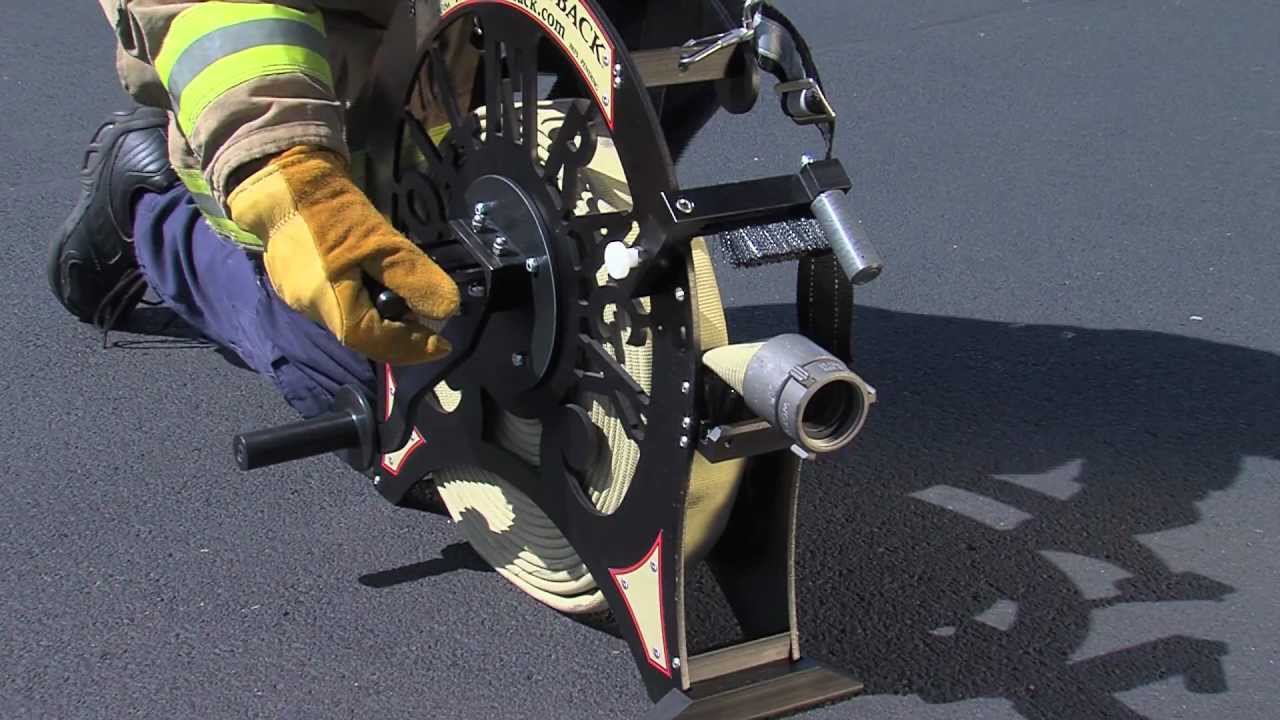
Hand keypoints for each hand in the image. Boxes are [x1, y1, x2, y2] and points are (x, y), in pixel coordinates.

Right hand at [228, 146, 458, 363]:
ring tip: (402, 291)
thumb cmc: (334, 211)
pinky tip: (374, 279)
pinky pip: (338, 304)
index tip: (443, 344)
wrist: (285, 178)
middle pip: (363, 334)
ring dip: (380, 312)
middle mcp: (310, 310)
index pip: (376, 343)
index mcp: (328, 305)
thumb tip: (447, 310)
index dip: (412, 347)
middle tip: (424, 311)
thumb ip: (414, 279)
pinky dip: (362, 299)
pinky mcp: (295, 284)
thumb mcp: (384, 242)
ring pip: (350, 319)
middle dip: (398, 329)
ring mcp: (298, 298)